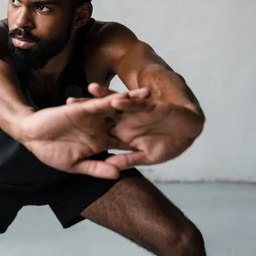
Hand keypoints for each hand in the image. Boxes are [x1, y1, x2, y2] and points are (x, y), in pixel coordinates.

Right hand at [21, 85, 150, 179]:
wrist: (32, 136)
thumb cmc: (51, 153)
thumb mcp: (76, 165)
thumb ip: (97, 168)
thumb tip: (118, 174)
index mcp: (99, 143)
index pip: (124, 143)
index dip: (142, 144)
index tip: (162, 144)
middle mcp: (100, 128)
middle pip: (126, 122)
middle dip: (143, 117)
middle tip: (165, 113)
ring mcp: (93, 118)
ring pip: (117, 109)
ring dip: (132, 102)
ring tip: (150, 95)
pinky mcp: (84, 109)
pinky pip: (102, 104)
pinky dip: (114, 100)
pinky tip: (128, 95)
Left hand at [68, 84, 204, 169]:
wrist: (190, 131)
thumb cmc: (170, 145)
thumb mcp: (148, 156)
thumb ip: (128, 160)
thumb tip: (110, 167)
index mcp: (122, 133)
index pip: (99, 130)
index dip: (83, 129)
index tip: (65, 129)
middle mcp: (125, 120)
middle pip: (102, 113)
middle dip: (85, 108)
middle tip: (66, 103)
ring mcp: (136, 112)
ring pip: (116, 103)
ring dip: (103, 97)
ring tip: (89, 89)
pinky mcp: (149, 106)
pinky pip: (135, 104)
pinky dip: (127, 102)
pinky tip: (116, 99)